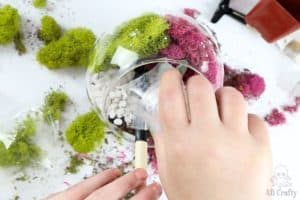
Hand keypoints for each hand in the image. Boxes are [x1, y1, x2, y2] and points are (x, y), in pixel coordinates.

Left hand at [47, 168, 161, 199]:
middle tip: (144, 175)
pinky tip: (107, 176)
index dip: (142, 199)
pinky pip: (77, 189)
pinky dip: (95, 180)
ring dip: (112, 180)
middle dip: (129, 184)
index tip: (155, 189)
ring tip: (127, 173)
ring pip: (91, 191)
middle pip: (107, 198)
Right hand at [153, 70, 271, 199]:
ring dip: (223, 98)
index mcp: (179, 142)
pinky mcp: (260, 147)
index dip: (170, 79)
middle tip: (197, 93)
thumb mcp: (167, 170)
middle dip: (197, 84)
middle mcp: (207, 136)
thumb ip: (163, 140)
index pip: (171, 96)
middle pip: (201, 87)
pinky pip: (255, 119)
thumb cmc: (191, 195)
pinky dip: (245, 121)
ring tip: (221, 109)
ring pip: (231, 96)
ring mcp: (236, 140)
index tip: (172, 75)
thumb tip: (165, 117)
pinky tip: (239, 132)